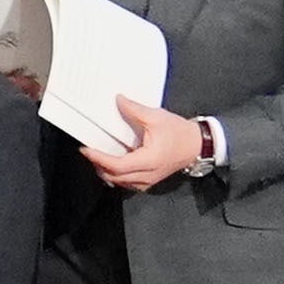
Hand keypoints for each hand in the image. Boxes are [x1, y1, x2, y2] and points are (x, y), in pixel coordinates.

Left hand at [89, 95, 209, 190]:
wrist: (197, 145)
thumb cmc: (179, 133)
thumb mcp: (156, 117)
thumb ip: (134, 110)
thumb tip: (118, 100)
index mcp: (149, 160)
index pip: (117, 165)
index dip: (98, 158)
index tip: (86, 149)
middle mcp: (147, 175)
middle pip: (114, 177)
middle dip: (98, 165)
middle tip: (88, 152)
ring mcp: (149, 181)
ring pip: (120, 182)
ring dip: (106, 171)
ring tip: (97, 157)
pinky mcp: (150, 181)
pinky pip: (128, 183)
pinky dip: (116, 175)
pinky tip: (111, 165)